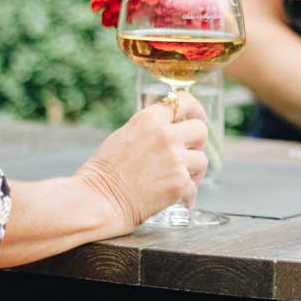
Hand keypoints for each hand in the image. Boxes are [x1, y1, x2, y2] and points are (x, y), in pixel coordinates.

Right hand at [74, 93, 208, 233]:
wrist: (98, 200)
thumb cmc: (105, 171)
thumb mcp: (125, 135)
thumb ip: (150, 128)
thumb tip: (172, 127)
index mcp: (149, 119)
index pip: (184, 101)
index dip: (195, 110)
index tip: (197, 118)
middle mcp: (165, 135)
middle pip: (201, 130)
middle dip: (197, 143)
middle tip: (189, 154)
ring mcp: (175, 159)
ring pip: (202, 160)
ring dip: (193, 171)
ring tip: (180, 180)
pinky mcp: (179, 184)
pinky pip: (193, 187)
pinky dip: (187, 196)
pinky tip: (179, 199)